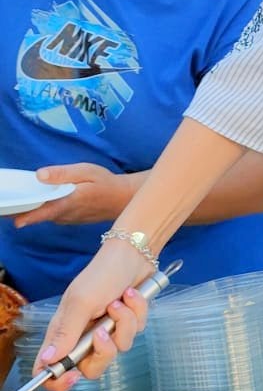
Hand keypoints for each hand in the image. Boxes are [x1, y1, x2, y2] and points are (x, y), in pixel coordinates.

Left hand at [14, 164, 140, 228]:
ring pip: (44, 215)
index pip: (43, 211)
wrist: (122, 199)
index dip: (27, 216)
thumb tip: (39, 175)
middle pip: (38, 214)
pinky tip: (35, 201)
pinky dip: (41, 209)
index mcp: (69, 202)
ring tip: (13, 203)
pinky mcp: (68, 219)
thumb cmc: (105, 182)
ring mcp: (67, 219)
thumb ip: (62, 174)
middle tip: (3, 207)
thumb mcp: (86, 171)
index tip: (13, 219)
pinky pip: (51, 214)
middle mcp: (65, 215)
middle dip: (20, 211)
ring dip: (29, 210)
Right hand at [32, 245, 151, 390]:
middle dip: (103, 352)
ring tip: (120, 301)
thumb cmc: (101, 274)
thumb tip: (47, 359)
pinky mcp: (126, 325)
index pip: (51, 368)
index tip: (71, 377)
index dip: (57, 381)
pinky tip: (132, 296)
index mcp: (64, 332)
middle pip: (91, 369)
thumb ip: (66, 333)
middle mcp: (83, 336)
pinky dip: (136, 314)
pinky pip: (135, 333)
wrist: (132, 256)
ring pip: (118, 349)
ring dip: (123, 323)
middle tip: (104, 332)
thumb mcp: (81, 302)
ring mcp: (106, 332)